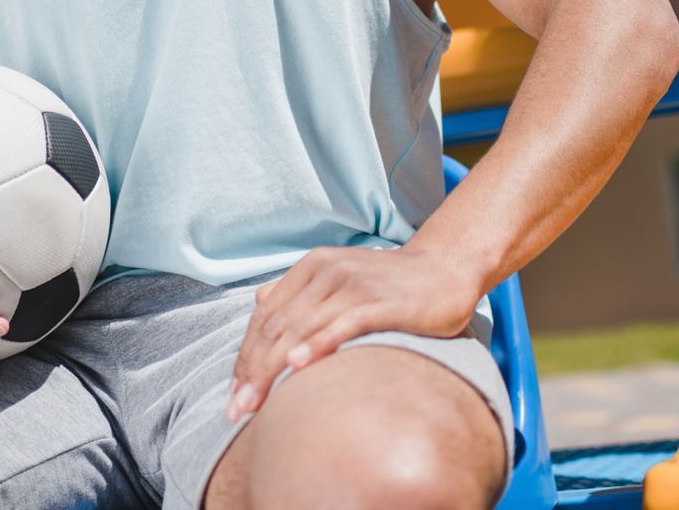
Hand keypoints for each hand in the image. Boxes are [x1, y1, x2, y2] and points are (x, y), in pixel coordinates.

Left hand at [224, 245, 482, 421]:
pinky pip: (342, 324)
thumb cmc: (389, 285)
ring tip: (254, 403)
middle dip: (252, 371)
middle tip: (236, 410)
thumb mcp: (338, 279)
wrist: (444, 269)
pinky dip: (317, 344)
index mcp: (311, 267)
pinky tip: (298, 365)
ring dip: (272, 369)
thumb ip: (301, 292)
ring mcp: (354, 285)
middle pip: (276, 326)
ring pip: (301, 328)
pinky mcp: (381, 301)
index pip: (265, 316)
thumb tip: (260, 308)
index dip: (245, 356)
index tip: (234, 394)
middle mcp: (327, 272)